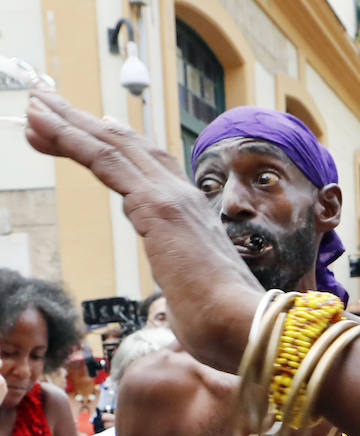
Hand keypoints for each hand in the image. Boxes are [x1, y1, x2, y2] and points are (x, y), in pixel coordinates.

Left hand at [23, 90, 261, 372]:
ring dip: (70, 123)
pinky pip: (104, 160)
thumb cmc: (223, 327)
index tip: (86, 135)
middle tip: (48, 107)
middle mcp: (187, 199)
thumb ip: (181, 291)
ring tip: (37, 106)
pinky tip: (44, 127)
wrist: (243, 327)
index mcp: (196, 219)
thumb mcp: (193, 301)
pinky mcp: (156, 205)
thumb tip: (178, 305)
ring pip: (113, 146)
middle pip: (130, 148)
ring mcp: (173, 198)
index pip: (152, 171)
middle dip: (86, 126)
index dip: (116, 148)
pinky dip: (71, 138)